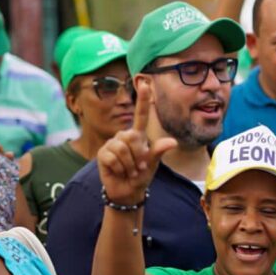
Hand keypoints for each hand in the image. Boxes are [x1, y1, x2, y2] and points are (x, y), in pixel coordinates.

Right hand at [96, 81, 176, 204]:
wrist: (127, 191)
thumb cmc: (141, 175)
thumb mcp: (152, 164)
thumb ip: (158, 151)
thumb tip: (172, 142)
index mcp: (138, 135)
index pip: (140, 115)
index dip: (143, 100)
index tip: (145, 83)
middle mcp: (124, 136)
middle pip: (131, 137)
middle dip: (137, 156)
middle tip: (139, 167)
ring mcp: (112, 144)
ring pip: (122, 148)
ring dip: (129, 164)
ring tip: (130, 171)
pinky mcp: (103, 153)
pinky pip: (112, 157)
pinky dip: (119, 168)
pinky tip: (119, 171)